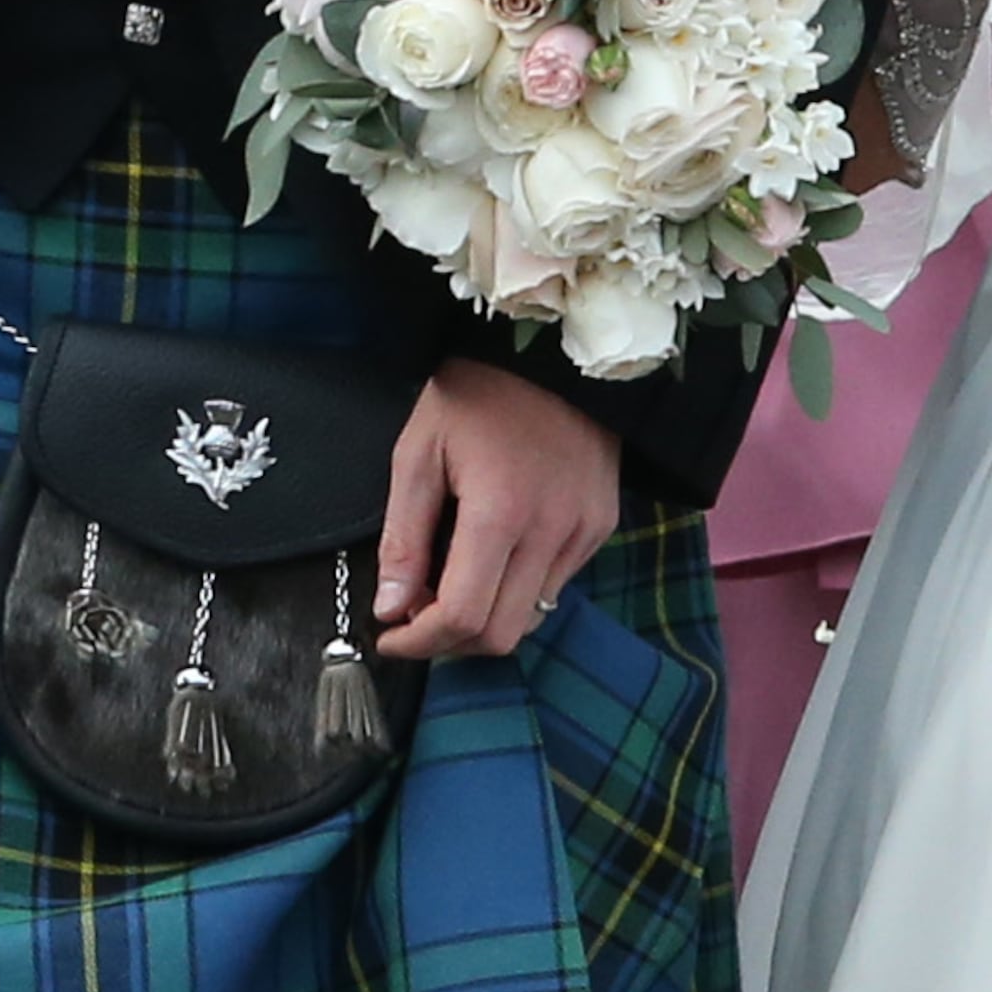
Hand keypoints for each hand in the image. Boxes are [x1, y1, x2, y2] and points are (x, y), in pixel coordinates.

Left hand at [375, 359, 621, 661]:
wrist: (553, 350)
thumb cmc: (475, 394)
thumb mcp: (418, 453)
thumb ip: (404, 538)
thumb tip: (391, 608)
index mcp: (500, 512)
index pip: (462, 617)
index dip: (419, 642)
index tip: (390, 635)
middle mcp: (552, 532)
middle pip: (500, 634)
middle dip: (450, 642)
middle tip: (416, 618)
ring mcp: (584, 531)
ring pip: (531, 617)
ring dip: (486, 618)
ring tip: (452, 586)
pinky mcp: (601, 525)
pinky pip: (557, 585)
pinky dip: (518, 591)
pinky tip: (494, 559)